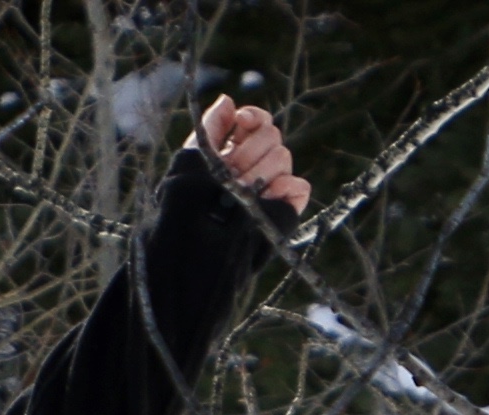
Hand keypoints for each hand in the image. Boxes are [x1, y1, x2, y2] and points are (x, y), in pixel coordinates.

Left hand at [193, 95, 309, 216]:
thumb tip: (228, 99)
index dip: (253, 117)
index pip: (259, 122)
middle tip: (231, 173)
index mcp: (238, 152)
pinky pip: (299, 186)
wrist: (196, 240)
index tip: (241, 121)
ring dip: (258, 172)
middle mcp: (258, 166)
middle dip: (249, 151)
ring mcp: (273, 186)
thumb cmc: (189, 200)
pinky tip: (262, 199)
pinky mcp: (285, 208)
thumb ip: (212, 126)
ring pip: (282, 157)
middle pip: (272, 135)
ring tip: (239, 192)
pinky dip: (283, 189)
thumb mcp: (194, 157)